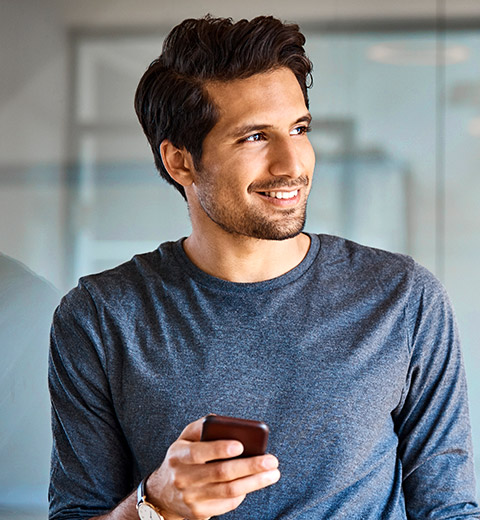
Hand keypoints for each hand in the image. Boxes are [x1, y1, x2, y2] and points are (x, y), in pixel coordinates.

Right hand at [145, 417, 280, 519]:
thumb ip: (202, 426)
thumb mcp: (185, 438)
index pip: (198, 452)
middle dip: (249, 466)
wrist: (163, 493)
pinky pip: (227, 503)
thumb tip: (226, 422)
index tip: (241, 445)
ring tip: (273, 473)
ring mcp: (190, 498)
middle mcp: (182, 478)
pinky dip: (244, 492)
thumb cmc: (183, 456)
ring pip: (228, 491)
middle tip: (272, 460)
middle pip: (220, 473)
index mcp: (178, 455)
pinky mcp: (199, 513)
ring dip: (255, 482)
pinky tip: (255, 482)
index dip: (219, 449)